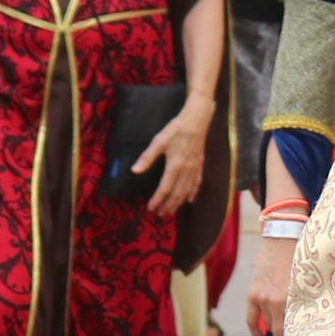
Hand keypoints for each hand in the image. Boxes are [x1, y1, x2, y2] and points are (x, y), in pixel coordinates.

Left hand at [135, 99, 210, 218]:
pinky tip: (190, 200)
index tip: (150, 208)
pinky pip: (197, 183)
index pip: (165, 188)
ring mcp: (194, 169)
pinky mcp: (200, 165)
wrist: (197, 120)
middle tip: (160, 215)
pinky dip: (193, 193)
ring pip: (187, 191)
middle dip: (168, 205)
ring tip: (171, 211)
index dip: (157, 200)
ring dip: (178, 203)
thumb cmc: (176, 129)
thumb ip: (147, 157)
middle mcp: (186, 171)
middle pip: (176, 193)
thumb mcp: (159, 141)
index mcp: (175, 165)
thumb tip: (134, 171)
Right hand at [249, 191, 299, 335]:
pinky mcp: (253, 293)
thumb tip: (317, 316)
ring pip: (267, 324)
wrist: (283, 236)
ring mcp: (261, 298)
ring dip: (275, 330)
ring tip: (284, 335)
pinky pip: (251, 318)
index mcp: (289, 299)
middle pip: (280, 330)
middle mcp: (273, 301)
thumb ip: (309, 299)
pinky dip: (256, 329)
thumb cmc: (303, 256)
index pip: (293, 330)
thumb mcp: (310, 280)